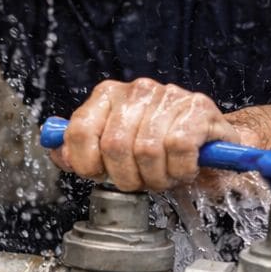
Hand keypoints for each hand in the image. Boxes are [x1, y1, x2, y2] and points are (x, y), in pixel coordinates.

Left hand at [49, 78, 247, 191]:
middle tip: (142, 181)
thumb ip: (83, 151)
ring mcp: (169, 95)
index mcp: (109, 95)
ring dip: (157, 177)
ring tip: (165, 176)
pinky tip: (185, 168)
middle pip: (115, 147)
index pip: (80, 130)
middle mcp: (137, 90)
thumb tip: (57, 152)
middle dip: (128, 177)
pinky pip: (179, 147)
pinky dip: (181, 169)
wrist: (213, 144)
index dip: (88, 164)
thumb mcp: (116, 152)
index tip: (101, 175)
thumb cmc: (162, 149)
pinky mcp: (198, 108)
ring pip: (147, 149)